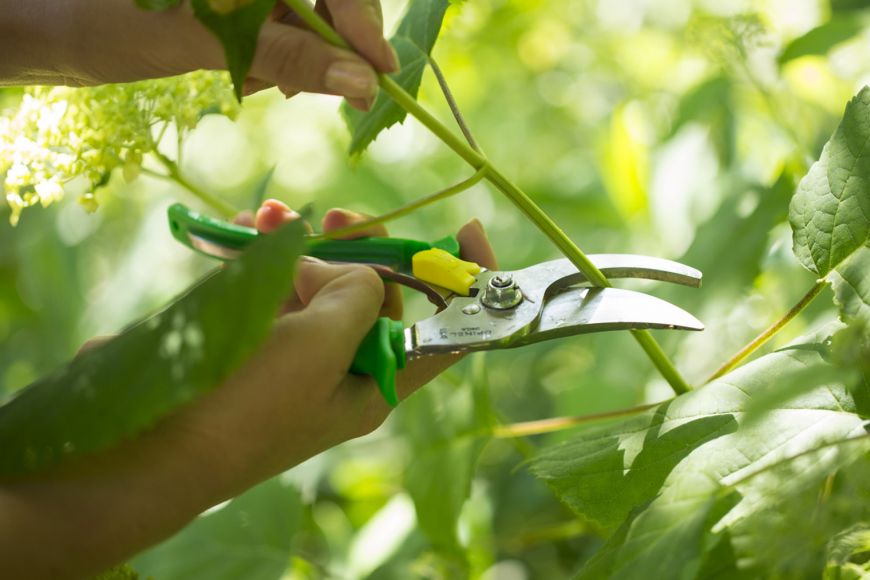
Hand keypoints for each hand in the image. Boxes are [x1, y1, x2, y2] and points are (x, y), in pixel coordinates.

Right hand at [0, 200, 495, 578]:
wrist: (144, 452)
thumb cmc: (244, 406)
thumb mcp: (319, 346)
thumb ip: (356, 296)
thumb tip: (352, 270)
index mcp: (376, 384)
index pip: (443, 332)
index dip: (465, 283)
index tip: (467, 229)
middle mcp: (340, 372)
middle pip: (374, 298)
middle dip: (361, 250)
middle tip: (341, 217)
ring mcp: (292, 359)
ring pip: (316, 288)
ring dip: (301, 247)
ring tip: (268, 216)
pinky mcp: (249, 346)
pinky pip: (270, 293)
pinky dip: (261, 261)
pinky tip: (240, 232)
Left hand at [1, 0, 396, 109]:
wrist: (52, 29)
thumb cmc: (111, 19)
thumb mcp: (205, 37)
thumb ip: (288, 54)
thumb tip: (361, 81)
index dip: (361, 18)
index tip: (380, 70)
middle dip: (328, 41)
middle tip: (312, 86)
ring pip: (306, 17)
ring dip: (297, 56)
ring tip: (260, 80)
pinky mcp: (238, 4)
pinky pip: (282, 28)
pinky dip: (277, 57)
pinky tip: (250, 73)